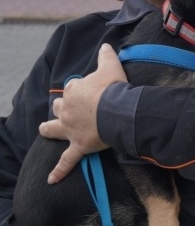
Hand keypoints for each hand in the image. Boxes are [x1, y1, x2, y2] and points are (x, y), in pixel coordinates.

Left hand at [40, 44, 127, 183]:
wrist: (118, 111)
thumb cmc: (115, 89)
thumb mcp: (111, 66)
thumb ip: (106, 55)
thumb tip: (106, 45)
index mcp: (74, 91)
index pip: (73, 88)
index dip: (81, 89)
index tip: (92, 90)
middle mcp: (67, 110)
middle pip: (58, 107)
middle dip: (61, 108)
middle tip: (70, 109)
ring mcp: (70, 129)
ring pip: (53, 130)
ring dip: (49, 130)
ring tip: (46, 130)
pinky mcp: (78, 146)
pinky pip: (67, 160)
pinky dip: (59, 171)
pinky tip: (51, 180)